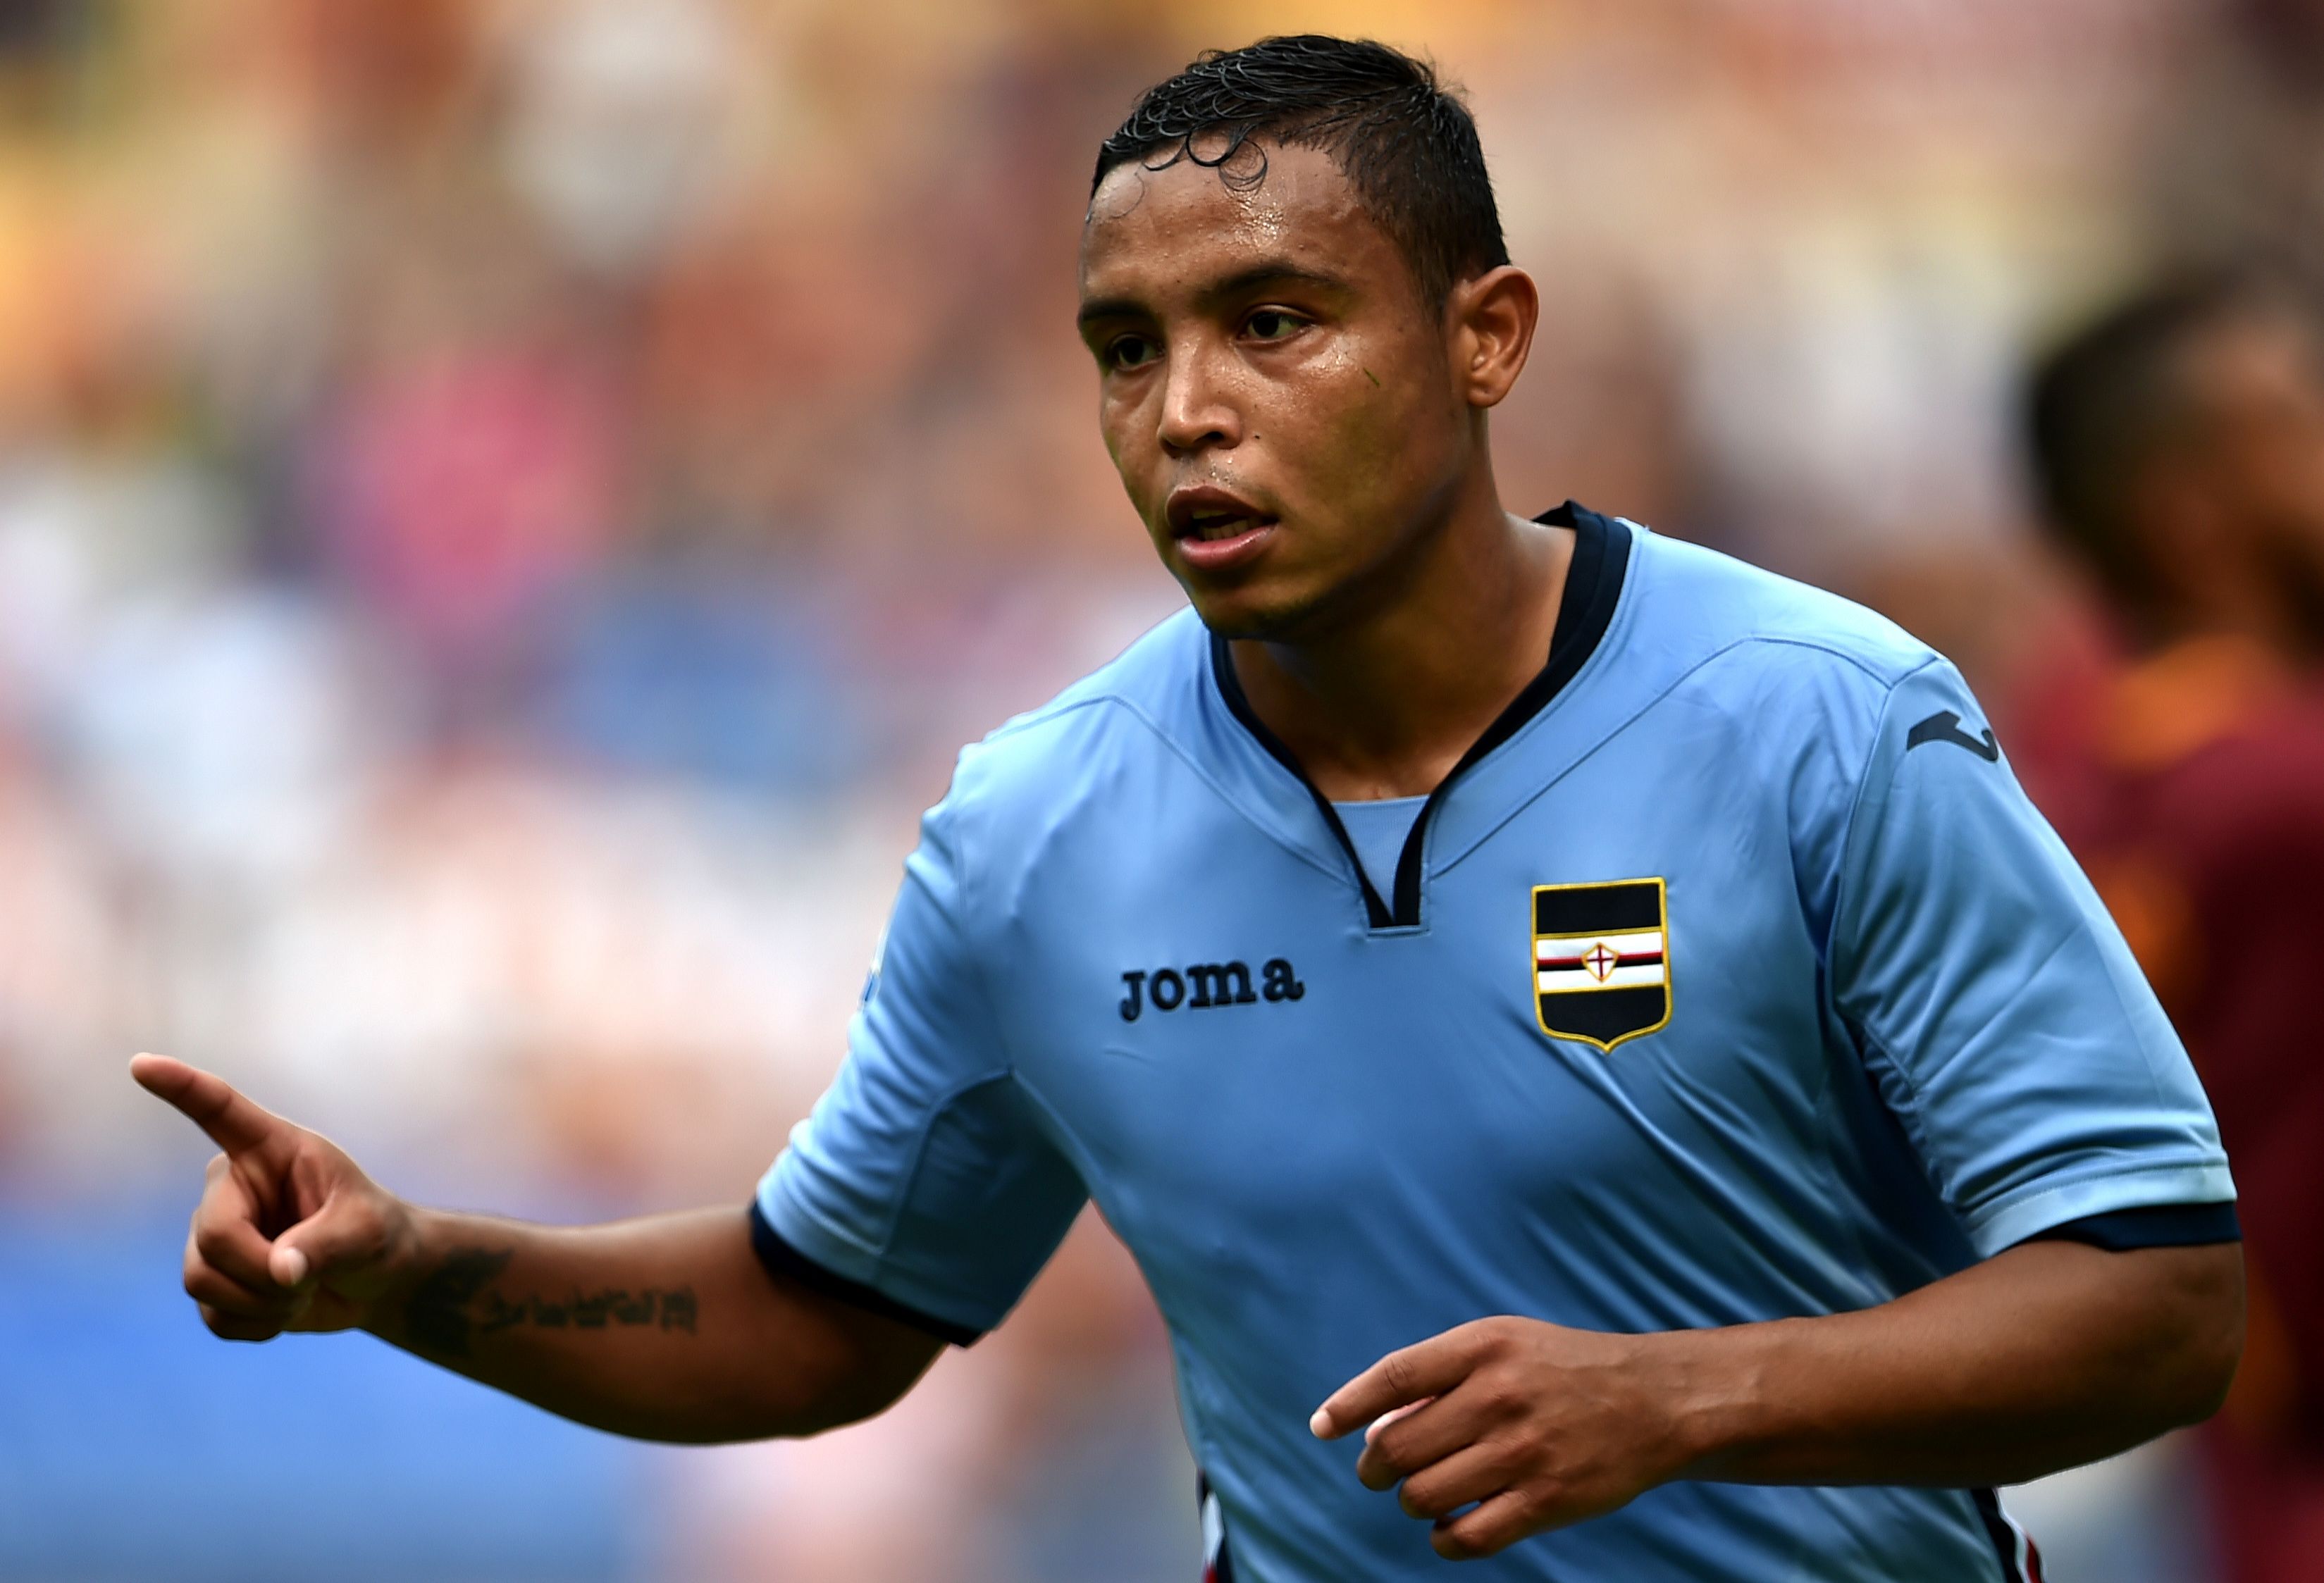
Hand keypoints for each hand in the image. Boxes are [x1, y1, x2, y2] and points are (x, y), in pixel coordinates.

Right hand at [131, 1053, 417, 1341]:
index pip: (219, 1111)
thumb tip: (279, 1272)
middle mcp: (229, 1188)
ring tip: (301, 1290)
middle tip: (305, 1279)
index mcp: (268, 1151)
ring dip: (262, 1303)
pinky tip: (283, 1311)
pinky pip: (213, 1316)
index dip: (181, 1087)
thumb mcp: (366, 1230)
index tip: (141, 1064)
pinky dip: (256, 1325)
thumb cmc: (376, 1233)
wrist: (374, 1279)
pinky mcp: (211, 1280)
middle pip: (213, 1236)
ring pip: (201, 1280)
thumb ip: (325, 1245)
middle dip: (262, 1272)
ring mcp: (212, 1235)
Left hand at [1310, 1316, 1698, 1559]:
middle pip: (1398, 1447)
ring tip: (1425, 1493)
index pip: (1394, 1377)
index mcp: (1484, 1347)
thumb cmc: (1562, 1370)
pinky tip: (1448, 1525)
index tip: (1322, 1427)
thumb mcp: (1503, 1344)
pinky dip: (1443, 1539)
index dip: (1348, 1405)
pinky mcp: (1547, 1501)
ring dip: (1412, 1501)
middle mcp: (1500, 1396)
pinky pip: (1466, 1538)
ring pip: (1423, 1496)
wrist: (1654, 1401)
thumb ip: (1438, 1377)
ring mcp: (1523, 1452)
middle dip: (1375, 1467)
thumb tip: (1372, 1429)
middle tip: (1380, 1471)